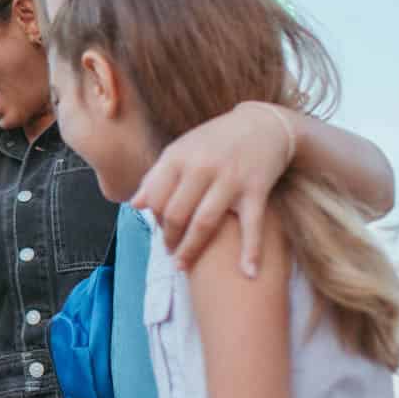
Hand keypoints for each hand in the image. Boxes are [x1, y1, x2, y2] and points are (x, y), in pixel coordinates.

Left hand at [130, 101, 295, 277]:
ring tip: (183, 266)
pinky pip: (251, 225)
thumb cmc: (215, 141)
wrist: (263, 124)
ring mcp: (230, 179)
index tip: (160, 229)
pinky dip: (251, 251)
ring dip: (191, 250)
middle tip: (171, 253)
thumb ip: (157, 176)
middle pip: (176, 214)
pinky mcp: (256, 190)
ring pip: (204, 223)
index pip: (156, 197)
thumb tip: (135, 205)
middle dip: (169, 239)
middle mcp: (201, 167)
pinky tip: (248, 273)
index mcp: (178, 156)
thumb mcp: (181, 150)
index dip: (154, 218)